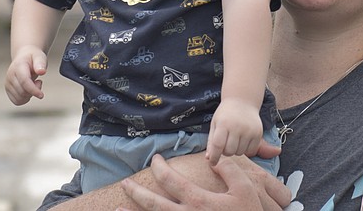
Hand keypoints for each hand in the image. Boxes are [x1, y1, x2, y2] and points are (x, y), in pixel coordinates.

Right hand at [4, 45, 46, 104]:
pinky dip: (25, 99)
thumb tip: (42, 72)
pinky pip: (17, 101)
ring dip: (29, 95)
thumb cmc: (33, 58)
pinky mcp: (8, 90)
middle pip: (22, 92)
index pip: (24, 82)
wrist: (24, 57)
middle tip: (38, 82)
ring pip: (19, 99)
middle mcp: (10, 76)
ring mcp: (7, 84)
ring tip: (33, 84)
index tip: (41, 95)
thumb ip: (41, 63)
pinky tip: (28, 90)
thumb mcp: (39, 57)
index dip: (33, 90)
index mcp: (18, 67)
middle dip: (34, 91)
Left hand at [119, 154, 289, 210]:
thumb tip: (214, 158)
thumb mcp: (246, 189)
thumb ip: (229, 170)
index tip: (155, 159)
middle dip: (137, 193)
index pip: (171, 180)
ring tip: (116, 210)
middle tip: (124, 184)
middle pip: (154, 204)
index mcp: (199, 201)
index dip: (160, 167)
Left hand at [206, 98, 262, 165]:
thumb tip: (209, 159)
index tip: (213, 162)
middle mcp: (237, 126)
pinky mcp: (258, 133)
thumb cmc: (225, 114)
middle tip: (225, 144)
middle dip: (225, 152)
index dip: (214, 156)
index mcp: (223, 123)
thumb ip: (211, 141)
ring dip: (235, 150)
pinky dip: (246, 150)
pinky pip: (251, 151)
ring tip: (234, 140)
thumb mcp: (215, 124)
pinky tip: (243, 141)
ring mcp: (249, 130)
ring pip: (240, 152)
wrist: (242, 101)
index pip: (218, 145)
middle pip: (229, 151)